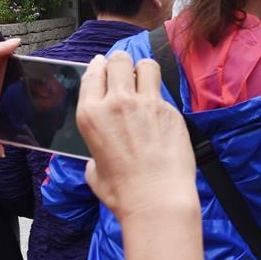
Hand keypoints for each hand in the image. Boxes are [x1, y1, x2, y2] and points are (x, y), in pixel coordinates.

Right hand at [79, 52, 197, 223]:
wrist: (157, 198)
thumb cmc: (122, 192)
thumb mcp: (93, 170)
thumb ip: (95, 151)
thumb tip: (102, 152)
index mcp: (91, 115)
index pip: (92, 74)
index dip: (98, 66)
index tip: (102, 65)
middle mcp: (116, 103)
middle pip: (118, 61)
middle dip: (120, 62)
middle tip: (125, 71)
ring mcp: (146, 103)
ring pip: (146, 65)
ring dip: (143, 69)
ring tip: (145, 80)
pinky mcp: (169, 110)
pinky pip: (163, 93)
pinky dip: (160, 98)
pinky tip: (160, 114)